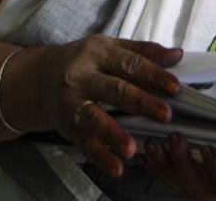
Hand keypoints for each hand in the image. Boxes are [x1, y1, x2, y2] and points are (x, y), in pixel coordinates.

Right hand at [43, 36, 182, 177]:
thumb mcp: (110, 49)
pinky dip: (100, 156)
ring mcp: (71, 102)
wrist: (38, 78)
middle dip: (140, 102)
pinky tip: (116, 167)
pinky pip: (84, 142)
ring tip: (131, 149)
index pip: (130, 63)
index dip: (153, 74)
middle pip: (114, 89)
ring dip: (113, 134)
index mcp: (99, 53)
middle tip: (165, 114)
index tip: (175, 87)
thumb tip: (176, 55)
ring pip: (93, 117)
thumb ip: (144, 52)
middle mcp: (82, 76)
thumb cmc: (85, 62)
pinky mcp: (66, 125)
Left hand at [140, 133, 215, 200]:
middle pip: (202, 191)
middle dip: (185, 165)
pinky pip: (176, 187)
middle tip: (176, 138)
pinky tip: (151, 156)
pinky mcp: (198, 196)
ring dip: (167, 167)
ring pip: (184, 190)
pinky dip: (161, 171)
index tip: (208, 148)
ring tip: (156, 145)